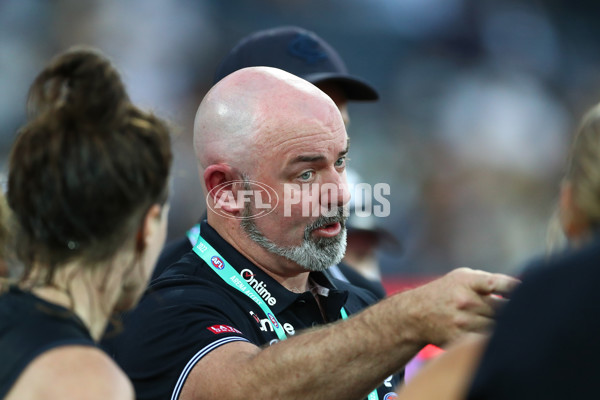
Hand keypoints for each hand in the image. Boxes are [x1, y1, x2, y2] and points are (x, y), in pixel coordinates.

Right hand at [397, 267, 519, 345]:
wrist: (415, 314)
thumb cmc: (445, 292)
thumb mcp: (462, 277)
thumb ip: (489, 281)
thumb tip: (523, 289)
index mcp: (467, 281)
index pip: (499, 284)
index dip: (518, 289)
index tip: (531, 293)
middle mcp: (465, 301)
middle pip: (504, 310)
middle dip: (516, 312)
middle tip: (528, 315)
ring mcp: (462, 322)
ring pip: (498, 328)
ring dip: (507, 328)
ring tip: (514, 328)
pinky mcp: (460, 339)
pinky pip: (486, 342)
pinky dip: (494, 340)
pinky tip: (498, 338)